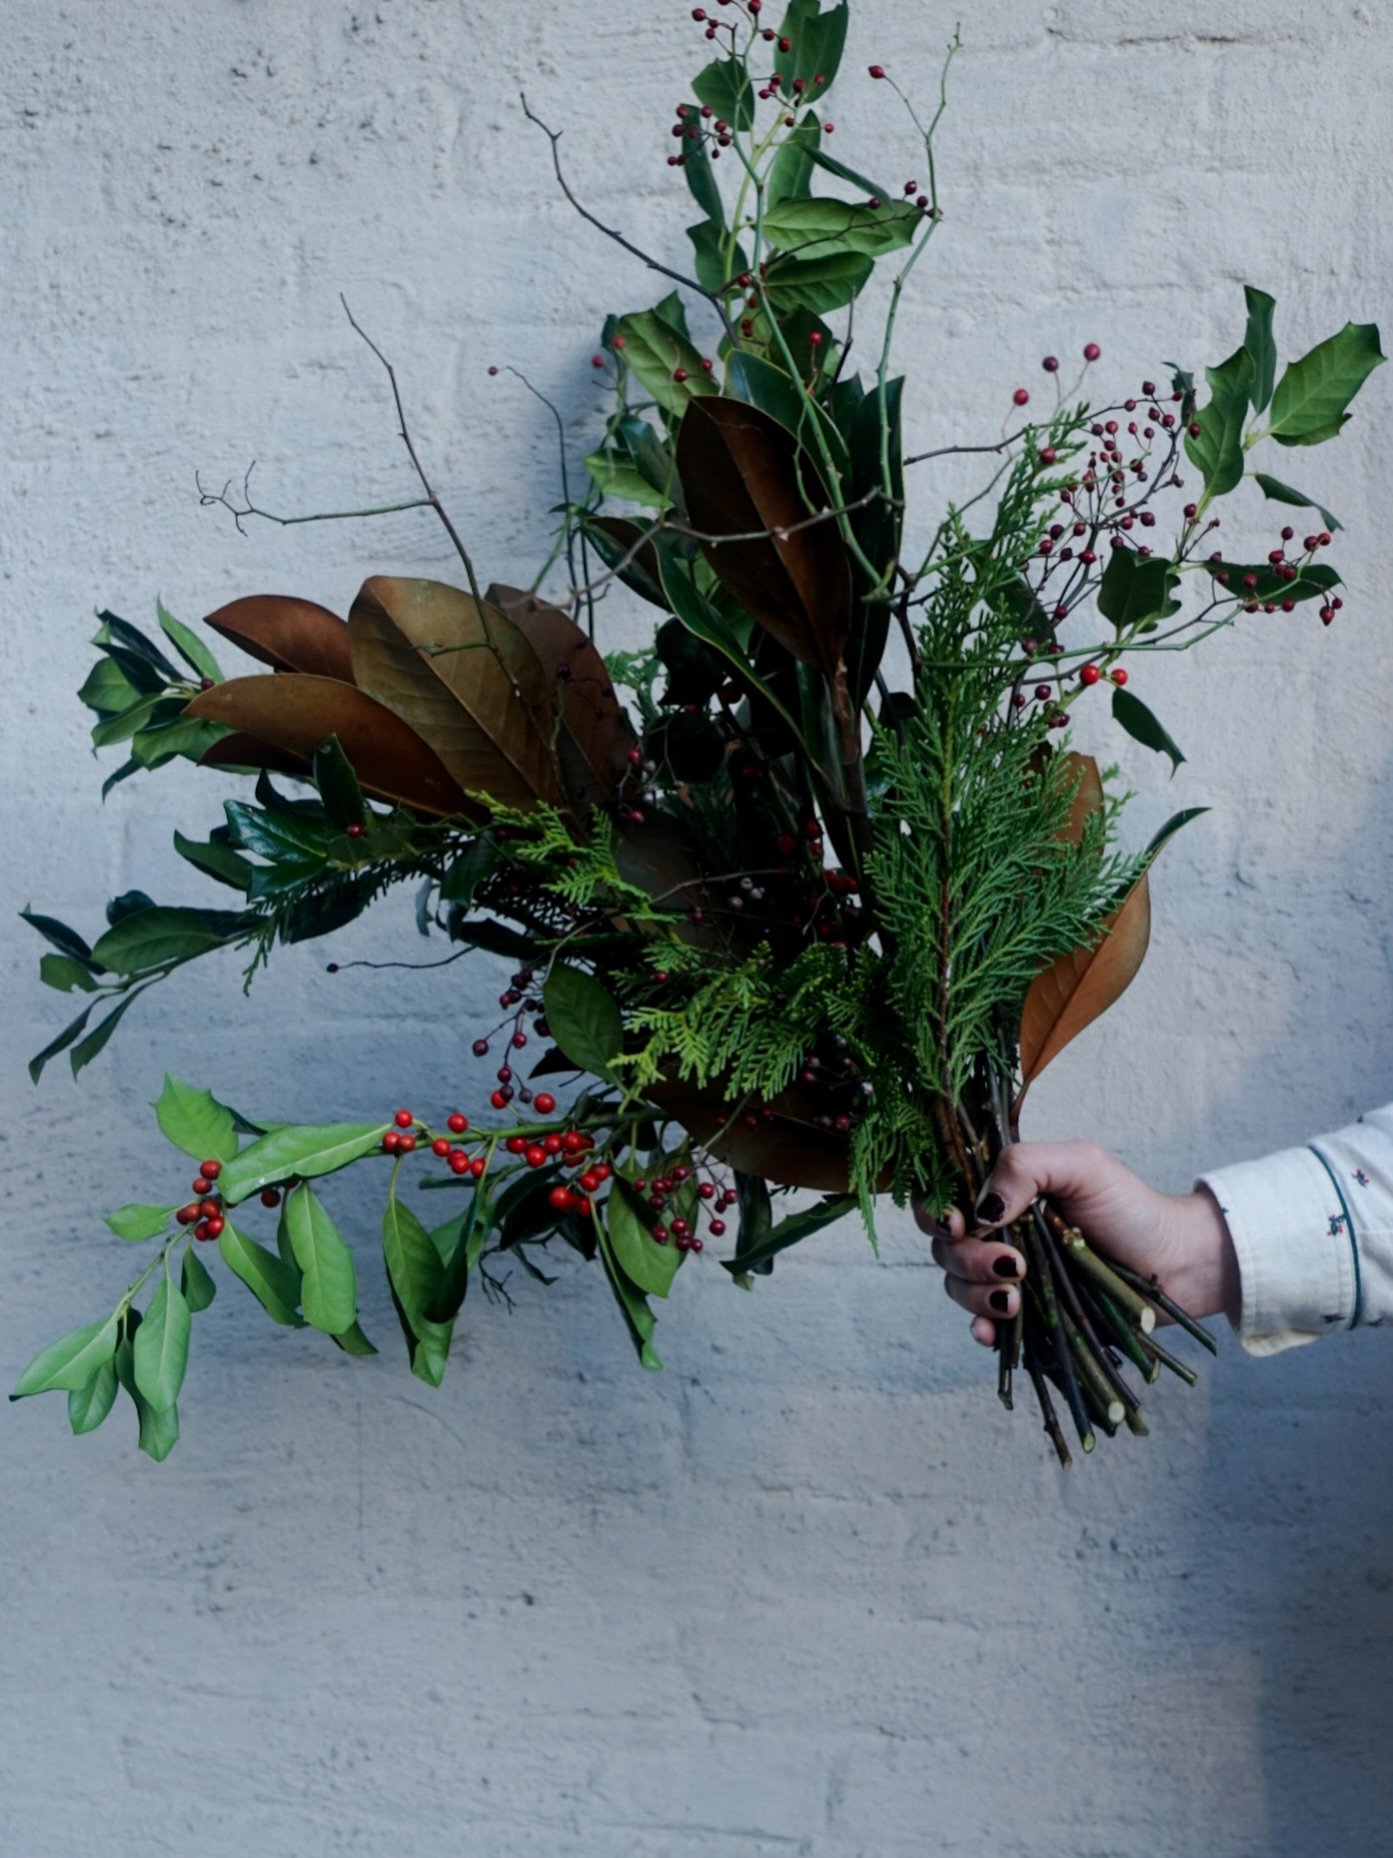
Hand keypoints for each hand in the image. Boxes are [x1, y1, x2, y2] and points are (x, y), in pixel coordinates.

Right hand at [914, 1139, 1239, 1347]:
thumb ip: (1024, 1167)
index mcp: (1002, 1191)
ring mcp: (1008, 1276)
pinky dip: (983, 1329)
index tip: (957, 1224)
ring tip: (1018, 1297)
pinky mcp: (1026, 1317)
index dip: (934, 1211)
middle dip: (967, 1258)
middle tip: (1013, 1264)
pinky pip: (984, 1327)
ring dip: (977, 1294)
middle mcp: (997, 1233)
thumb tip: (981, 1208)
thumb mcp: (1081, 1166)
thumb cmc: (1130, 1207)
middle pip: (944, 1247)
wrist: (1176, 1264)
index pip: (942, 1196)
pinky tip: (997, 1329)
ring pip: (958, 1286)